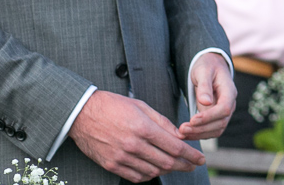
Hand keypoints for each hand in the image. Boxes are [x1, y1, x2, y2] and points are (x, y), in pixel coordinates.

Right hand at [69, 90, 205, 182]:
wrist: (82, 114)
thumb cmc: (114, 106)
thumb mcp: (141, 107)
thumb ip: (162, 122)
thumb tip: (180, 136)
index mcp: (143, 128)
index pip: (175, 147)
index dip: (191, 155)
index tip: (200, 158)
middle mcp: (133, 145)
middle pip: (167, 162)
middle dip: (184, 165)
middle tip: (193, 165)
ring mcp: (121, 157)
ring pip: (153, 171)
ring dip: (167, 170)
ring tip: (175, 165)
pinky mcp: (112, 165)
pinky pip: (136, 177)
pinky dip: (149, 175)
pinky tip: (155, 169)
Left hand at [179, 52, 236, 140]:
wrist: (210, 66)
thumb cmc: (207, 66)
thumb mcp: (203, 71)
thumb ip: (205, 86)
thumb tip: (206, 102)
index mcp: (229, 91)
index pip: (224, 109)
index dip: (209, 117)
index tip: (192, 119)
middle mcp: (230, 104)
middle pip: (220, 123)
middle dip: (201, 129)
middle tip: (182, 129)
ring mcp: (224, 112)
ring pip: (216, 130)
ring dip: (199, 134)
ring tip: (182, 133)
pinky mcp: (216, 117)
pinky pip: (211, 130)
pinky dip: (199, 134)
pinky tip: (186, 133)